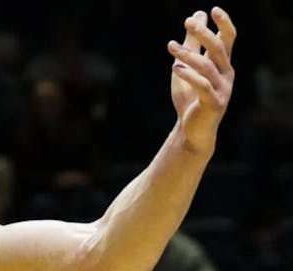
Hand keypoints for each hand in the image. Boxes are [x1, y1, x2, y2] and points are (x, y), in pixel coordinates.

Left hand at [167, 7, 235, 154]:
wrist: (191, 130)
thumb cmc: (190, 98)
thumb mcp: (187, 67)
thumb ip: (191, 44)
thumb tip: (195, 17)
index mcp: (222, 65)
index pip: (228, 39)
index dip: (223, 24)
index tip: (213, 10)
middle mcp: (226, 74)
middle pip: (218, 48)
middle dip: (203, 34)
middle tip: (187, 22)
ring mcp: (222, 89)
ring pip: (207, 66)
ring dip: (188, 55)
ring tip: (171, 47)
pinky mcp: (214, 103)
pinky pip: (202, 85)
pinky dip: (189, 75)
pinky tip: (175, 68)